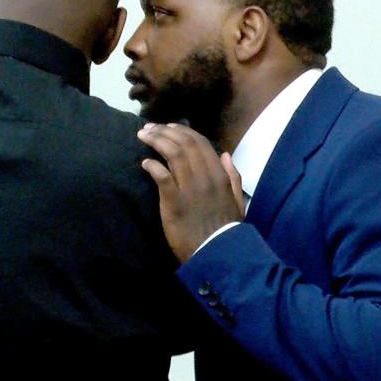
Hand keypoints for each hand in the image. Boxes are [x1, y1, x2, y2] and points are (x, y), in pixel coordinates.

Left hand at [137, 123, 243, 262]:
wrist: (216, 253)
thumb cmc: (225, 229)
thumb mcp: (236, 201)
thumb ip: (232, 176)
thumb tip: (225, 154)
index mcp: (219, 175)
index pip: (200, 143)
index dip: (182, 131)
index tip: (168, 126)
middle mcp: (205, 177)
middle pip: (183, 144)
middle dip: (164, 131)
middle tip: (149, 128)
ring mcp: (189, 188)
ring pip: (173, 154)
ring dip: (156, 141)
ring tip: (143, 136)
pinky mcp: (174, 202)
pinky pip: (162, 176)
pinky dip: (153, 166)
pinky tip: (145, 163)